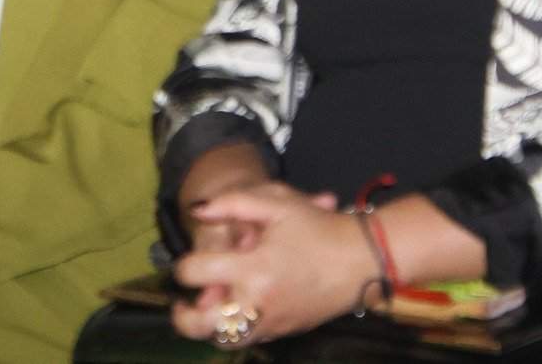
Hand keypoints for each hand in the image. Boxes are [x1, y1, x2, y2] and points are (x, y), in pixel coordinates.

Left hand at [171, 182, 366, 343]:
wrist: (361, 261)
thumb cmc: (319, 227)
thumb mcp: (277, 202)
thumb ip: (232, 203)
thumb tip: (199, 210)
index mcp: (253, 268)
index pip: (196, 273)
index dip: (183, 266)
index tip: (187, 262)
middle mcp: (258, 301)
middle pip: (202, 324)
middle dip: (183, 317)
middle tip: (180, 305)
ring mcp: (271, 321)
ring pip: (224, 339)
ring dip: (208, 327)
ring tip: (206, 310)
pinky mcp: (284, 331)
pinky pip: (249, 339)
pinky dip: (234, 329)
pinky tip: (236, 309)